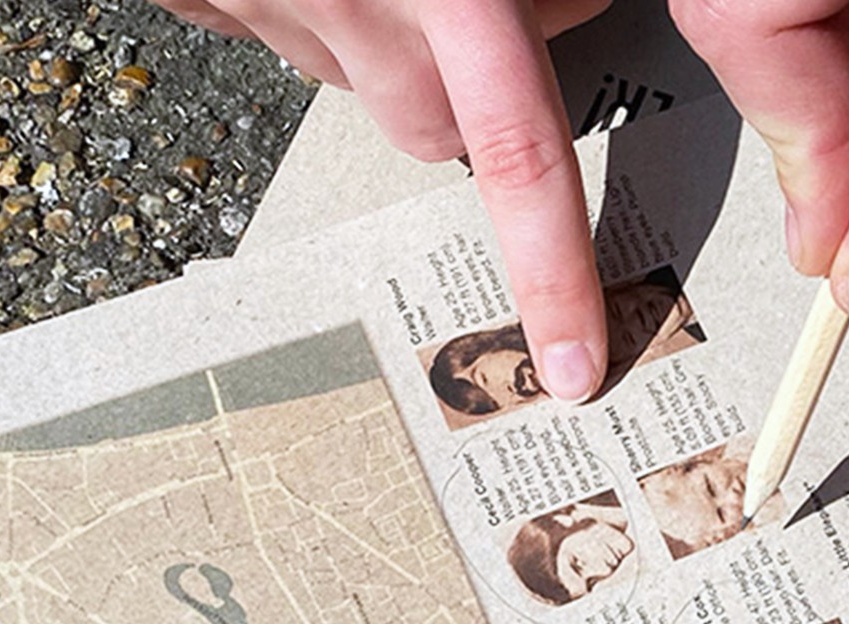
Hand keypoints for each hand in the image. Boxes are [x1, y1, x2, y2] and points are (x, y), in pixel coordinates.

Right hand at [155, 0, 613, 399]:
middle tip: (473, 11)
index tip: (572, 363)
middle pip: (442, 132)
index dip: (555, 276)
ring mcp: (276, 13)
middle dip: (468, 96)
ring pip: (365, 81)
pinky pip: (286, 34)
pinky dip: (313, 8)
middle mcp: (361, 21)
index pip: (523, 163)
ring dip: (389, 40)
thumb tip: (558, 17)